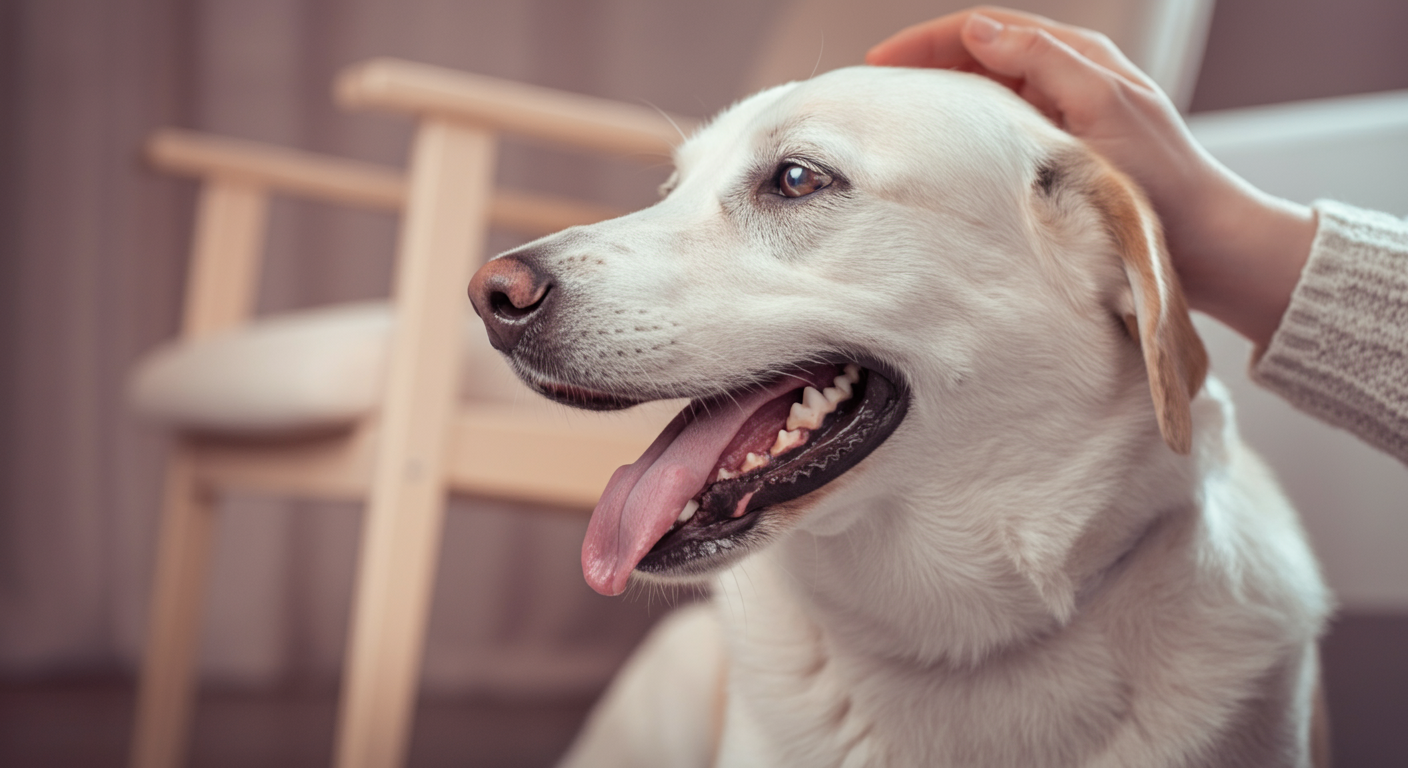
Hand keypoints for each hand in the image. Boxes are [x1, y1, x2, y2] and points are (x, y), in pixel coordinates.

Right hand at [867, 7, 1315, 348]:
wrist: (1210, 245)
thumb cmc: (1166, 182)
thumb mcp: (1104, 109)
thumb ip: (1044, 63)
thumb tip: (978, 29)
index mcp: (1077, 59)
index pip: (984, 30)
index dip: (926, 41)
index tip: (878, 63)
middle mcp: (1066, 82)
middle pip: (978, 56)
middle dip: (923, 66)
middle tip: (873, 93)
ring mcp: (1061, 120)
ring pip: (984, 95)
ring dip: (939, 99)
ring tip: (895, 121)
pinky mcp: (1059, 158)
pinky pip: (999, 134)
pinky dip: (963, 135)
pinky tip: (940, 156)